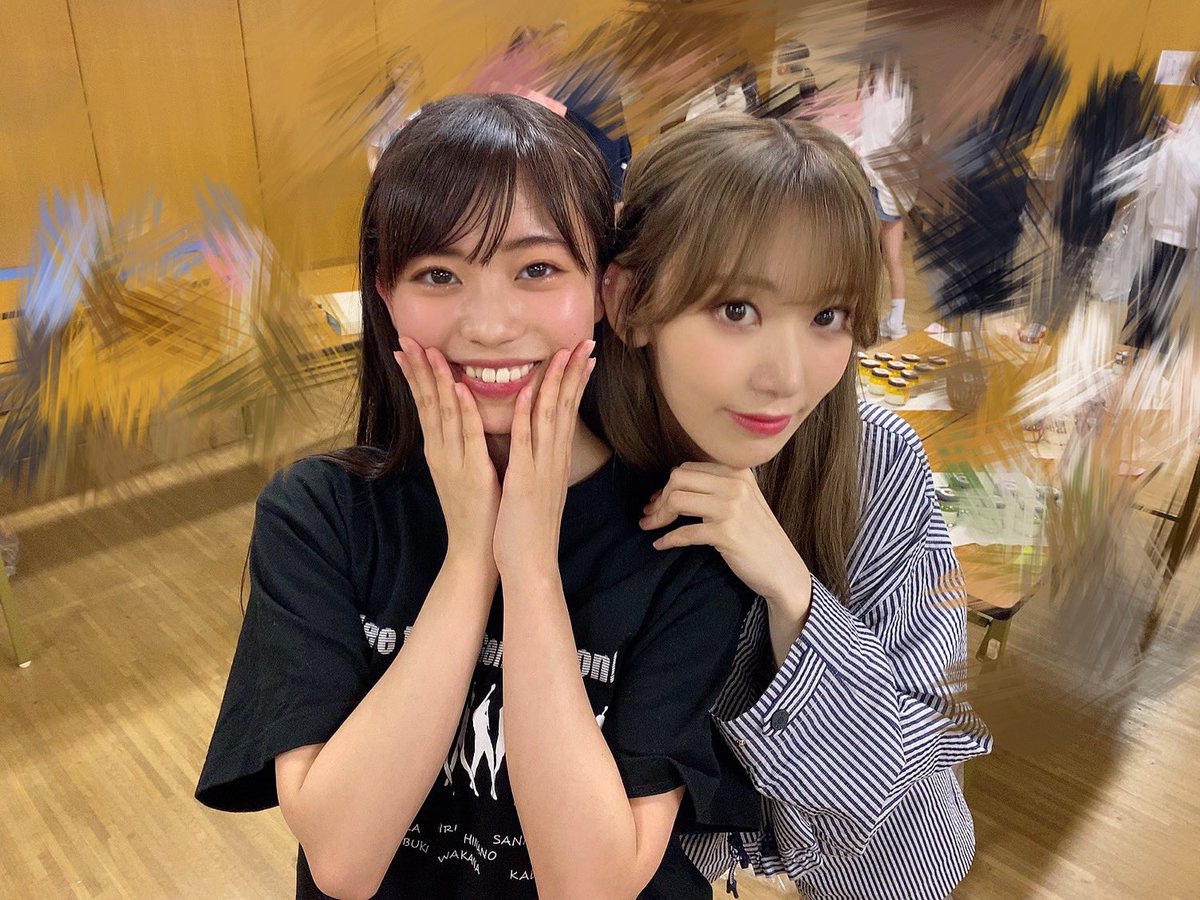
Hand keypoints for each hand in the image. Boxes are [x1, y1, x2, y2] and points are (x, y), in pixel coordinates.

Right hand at [395, 337, 499, 569]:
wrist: (475, 551)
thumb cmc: (475, 511)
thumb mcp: (462, 471)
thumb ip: (460, 444)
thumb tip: (458, 418)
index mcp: (439, 450)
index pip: (424, 404)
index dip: (415, 375)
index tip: (405, 348)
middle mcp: (441, 452)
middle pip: (426, 402)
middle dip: (417, 368)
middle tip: (406, 339)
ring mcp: (454, 462)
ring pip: (444, 413)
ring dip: (437, 380)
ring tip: (430, 351)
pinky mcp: (473, 472)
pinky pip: (468, 436)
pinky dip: (464, 410)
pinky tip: (459, 388)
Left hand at [493, 340, 594, 575]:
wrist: (531, 564)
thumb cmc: (529, 530)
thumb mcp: (539, 490)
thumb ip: (540, 464)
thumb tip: (541, 446)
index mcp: (556, 461)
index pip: (569, 412)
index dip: (576, 382)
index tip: (583, 356)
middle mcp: (554, 460)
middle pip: (566, 407)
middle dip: (574, 373)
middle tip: (583, 342)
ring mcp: (541, 469)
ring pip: (550, 418)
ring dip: (554, 383)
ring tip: (560, 353)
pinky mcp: (524, 481)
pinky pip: (526, 443)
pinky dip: (526, 416)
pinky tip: (528, 392)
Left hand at [640, 463, 811, 614]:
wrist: (783, 569)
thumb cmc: (758, 537)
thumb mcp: (742, 501)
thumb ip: (714, 488)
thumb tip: (670, 487)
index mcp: (737, 472)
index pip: (688, 469)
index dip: (667, 486)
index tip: (657, 502)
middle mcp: (735, 484)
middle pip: (678, 479)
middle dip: (660, 498)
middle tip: (652, 516)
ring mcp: (731, 508)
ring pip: (677, 500)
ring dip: (658, 516)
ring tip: (650, 527)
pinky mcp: (726, 533)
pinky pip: (685, 532)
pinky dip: (668, 539)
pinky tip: (661, 545)